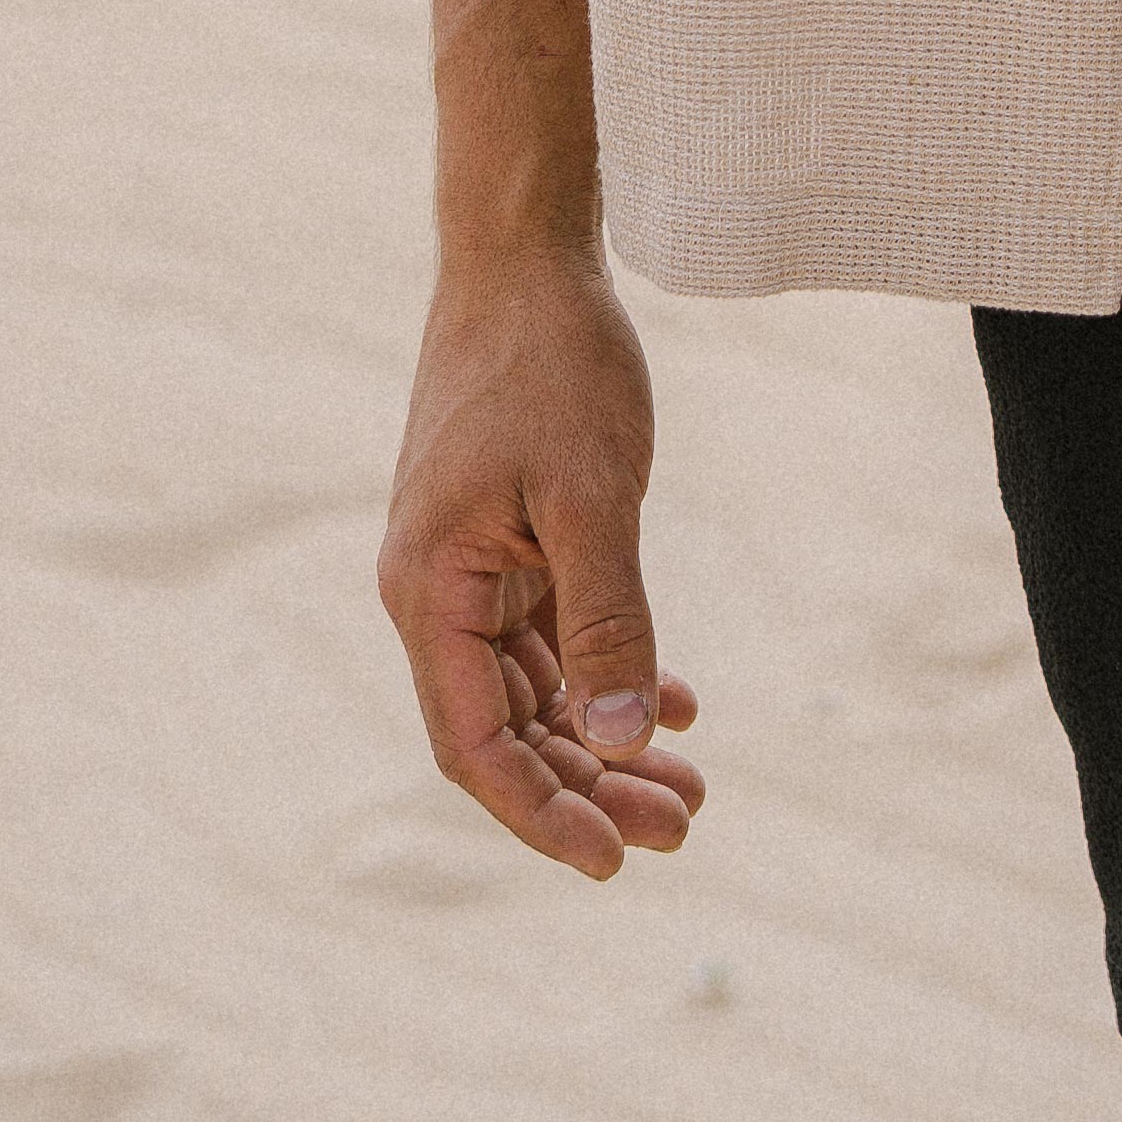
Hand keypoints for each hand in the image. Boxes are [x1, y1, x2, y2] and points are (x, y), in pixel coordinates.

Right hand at [378, 241, 702, 879]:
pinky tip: (678, 705)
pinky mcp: (506, 538)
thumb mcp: (591, 495)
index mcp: (430, 592)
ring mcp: (470, 567)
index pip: (477, 746)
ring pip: (536, 690)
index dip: (541, 813)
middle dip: (591, 787)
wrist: (526, 258)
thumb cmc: (552, 364)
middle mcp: (437, 592)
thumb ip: (607, 620)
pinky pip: (553, 635)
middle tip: (683, 828)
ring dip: (606, 738)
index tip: (613, 863)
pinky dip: (608, 671)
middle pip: (509, 730)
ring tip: (690, 788)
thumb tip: (621, 739)